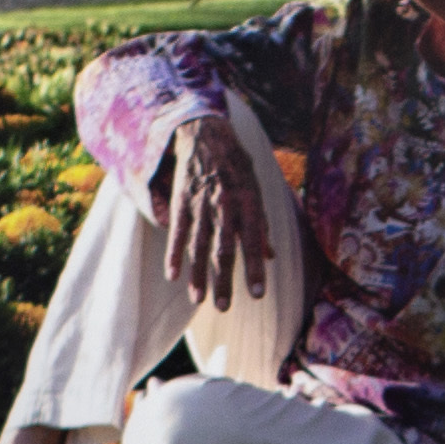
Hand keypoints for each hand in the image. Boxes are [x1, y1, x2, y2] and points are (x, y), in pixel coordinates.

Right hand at [159, 122, 280, 306]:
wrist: (206, 136)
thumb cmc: (237, 167)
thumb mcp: (256, 190)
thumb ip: (261, 224)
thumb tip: (271, 256)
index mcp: (248, 204)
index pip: (252, 242)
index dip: (255, 269)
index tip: (258, 294)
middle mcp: (225, 206)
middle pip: (223, 249)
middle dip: (224, 280)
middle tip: (224, 307)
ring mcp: (201, 205)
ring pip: (199, 245)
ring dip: (198, 274)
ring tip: (199, 300)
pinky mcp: (181, 202)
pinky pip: (177, 232)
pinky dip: (174, 254)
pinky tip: (173, 275)